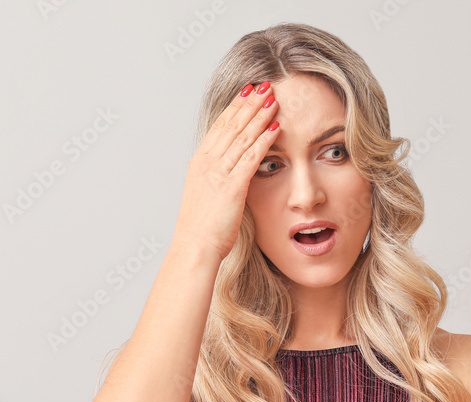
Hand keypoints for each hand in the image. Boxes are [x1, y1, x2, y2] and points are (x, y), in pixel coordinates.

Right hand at [172, 81, 280, 261]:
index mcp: (199, 163)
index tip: (248, 92)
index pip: (219, 126)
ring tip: (273, 99)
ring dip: (259, 116)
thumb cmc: (201, 230)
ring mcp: (217, 174)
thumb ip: (218, 179)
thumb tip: (231, 172)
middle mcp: (206, 163)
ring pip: (241, 136)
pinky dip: (264, 141)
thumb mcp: (207, 196)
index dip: (235, 107)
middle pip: (230, 124)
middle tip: (264, 85)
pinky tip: (276, 128)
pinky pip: (250, 158)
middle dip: (248, 103)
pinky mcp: (230, 187)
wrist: (194, 248)